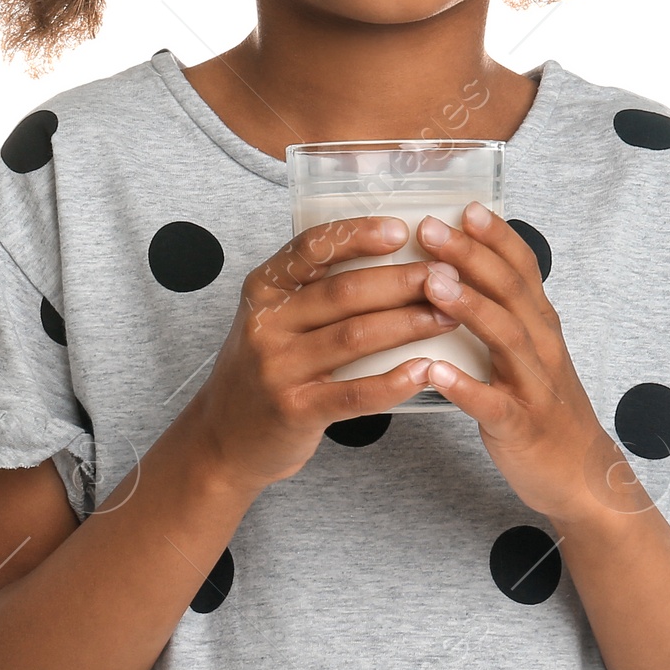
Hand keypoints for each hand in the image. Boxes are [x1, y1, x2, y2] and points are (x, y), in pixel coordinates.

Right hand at [186, 216, 456, 491]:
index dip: (359, 236)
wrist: (222, 439)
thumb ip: (313, 290)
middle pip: (345, 292)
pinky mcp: (295, 410)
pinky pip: (354, 393)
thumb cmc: (263, 370)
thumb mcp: (272, 319)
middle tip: (447, 277)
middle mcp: (267, 324)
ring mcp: (279, 368)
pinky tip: (426, 370)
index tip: (401, 230)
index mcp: (264, 289)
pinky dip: (394, 381)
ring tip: (447, 316)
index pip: (312, 248)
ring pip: (356, 336)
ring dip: (409, 324)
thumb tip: (391, 257)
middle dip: (403, 281)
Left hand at [415, 203, 654, 525]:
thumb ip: (502, 313)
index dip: (497, 236)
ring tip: (432, 283)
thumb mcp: (529, 353)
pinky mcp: (521, 426)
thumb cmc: (542, 408)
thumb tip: (457, 269)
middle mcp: (543, 347)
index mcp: (541, 326)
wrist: (581, 477)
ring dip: (470, 307)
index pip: (524, 269)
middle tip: (431, 229)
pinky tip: (434, 372)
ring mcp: (534, 386)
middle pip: (511, 292)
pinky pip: (493, 404)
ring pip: (505, 338)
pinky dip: (465, 387)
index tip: (466, 206)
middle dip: (472, 257)